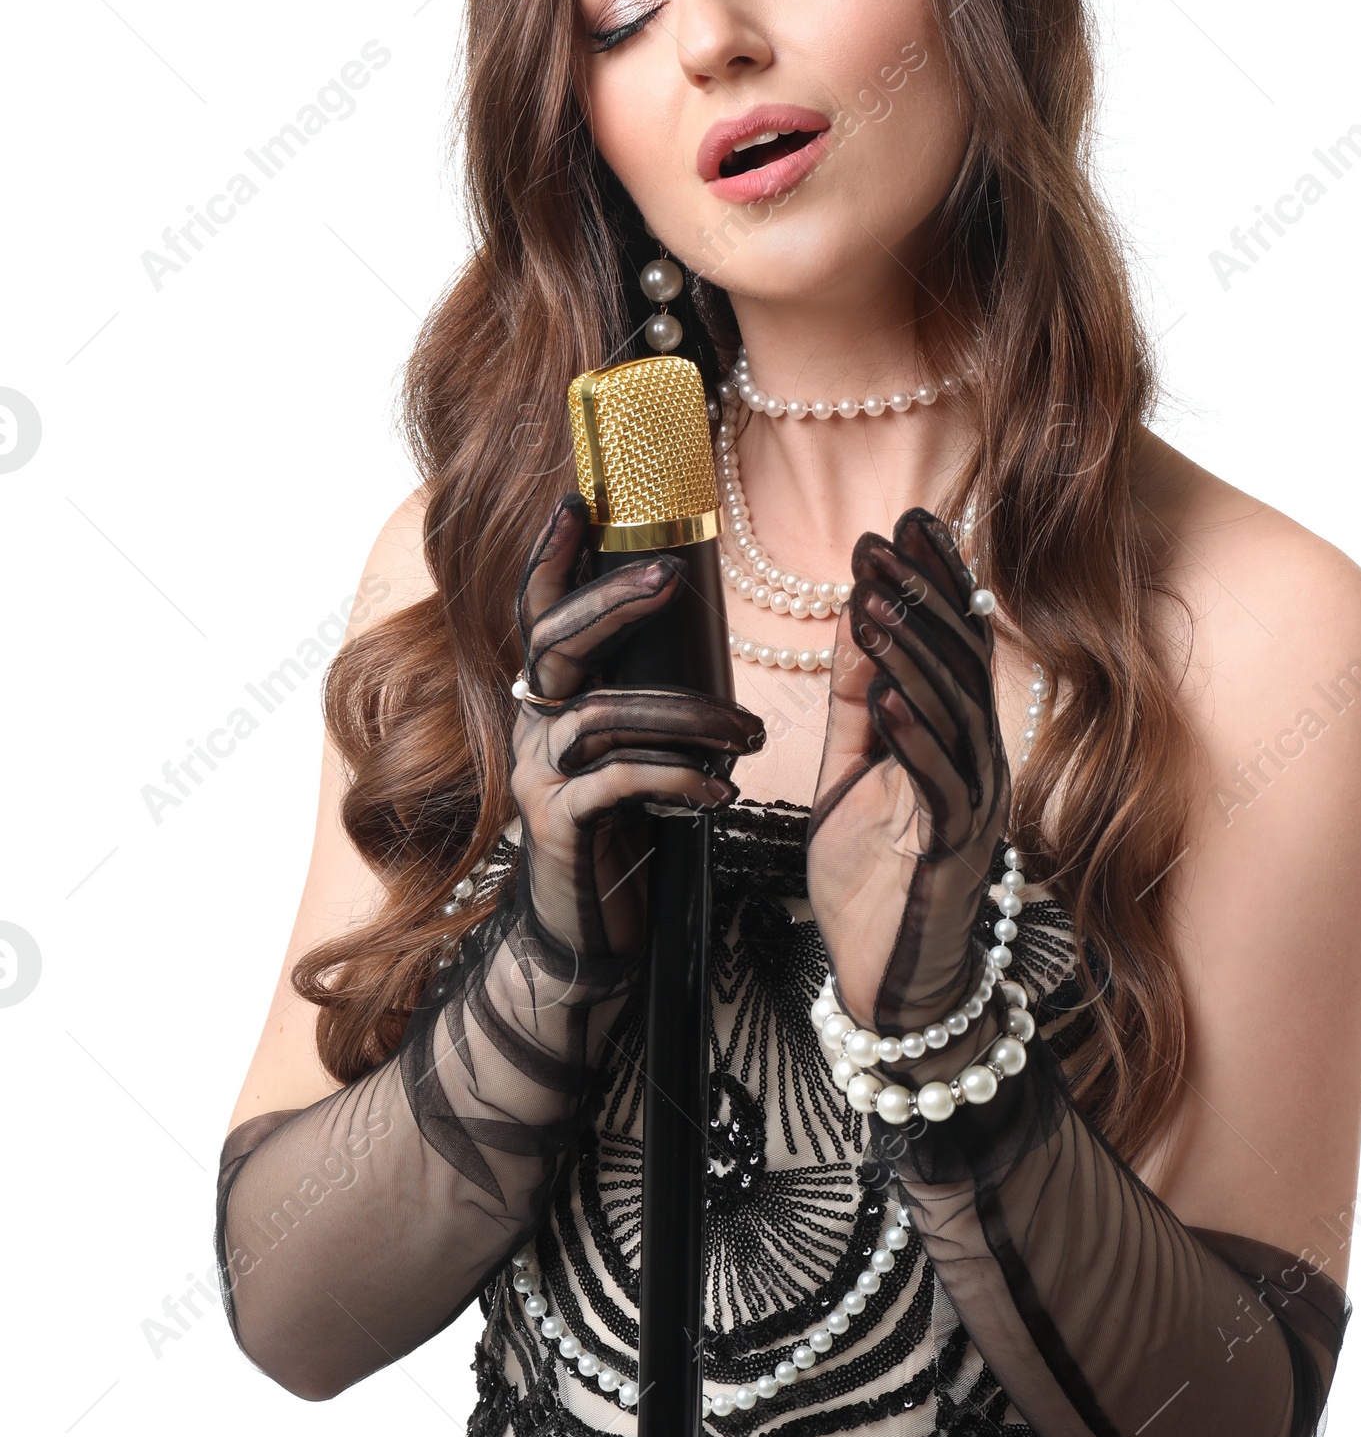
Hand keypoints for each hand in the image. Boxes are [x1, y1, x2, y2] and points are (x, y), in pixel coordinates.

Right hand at [510, 495, 765, 972]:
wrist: (591, 935)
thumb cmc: (628, 834)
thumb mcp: (635, 752)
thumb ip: (647, 695)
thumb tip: (696, 632)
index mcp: (553, 701)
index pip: (540, 612)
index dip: (551, 557)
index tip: (577, 501)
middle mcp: (535, 728)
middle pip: (556, 641)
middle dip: (614, 599)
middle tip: (670, 575)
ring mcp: (541, 777)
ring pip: (605, 713)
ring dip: (688, 715)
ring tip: (749, 736)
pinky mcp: (561, 826)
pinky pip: (617, 781)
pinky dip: (675, 776)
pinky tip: (719, 789)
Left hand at [806, 508, 1008, 1037]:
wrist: (888, 983)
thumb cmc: (873, 882)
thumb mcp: (852, 774)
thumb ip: (857, 702)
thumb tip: (859, 616)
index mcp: (956, 741)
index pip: (953, 645)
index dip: (936, 580)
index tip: (909, 519)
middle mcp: (978, 764)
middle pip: (961, 666)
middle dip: (925, 597)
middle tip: (888, 539)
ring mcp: (972, 807)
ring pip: (952, 716)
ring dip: (912, 655)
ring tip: (876, 602)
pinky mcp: (952, 852)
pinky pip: (937, 785)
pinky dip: (912, 738)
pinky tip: (886, 697)